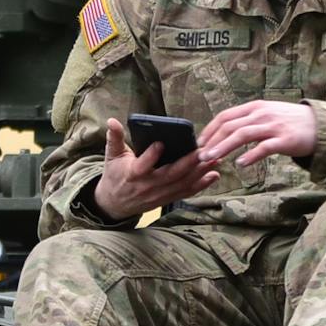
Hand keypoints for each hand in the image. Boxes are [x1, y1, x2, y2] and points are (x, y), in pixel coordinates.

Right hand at [91, 117, 218, 220]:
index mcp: (133, 174)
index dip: (151, 156)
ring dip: (200, 172)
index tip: (160, 143)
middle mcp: (148, 186)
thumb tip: (111, 121)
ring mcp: (159, 194)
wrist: (115, 204)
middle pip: (170, 175)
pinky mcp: (167, 199)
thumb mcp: (112, 156)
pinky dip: (201, 185)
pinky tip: (214, 174)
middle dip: (188, 163)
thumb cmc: (115, 175)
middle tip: (202, 150)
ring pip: (182, 184)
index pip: (142, 166)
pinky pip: (186, 192)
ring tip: (214, 158)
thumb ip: (114, 138)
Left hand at [197, 100, 316, 167]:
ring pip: (242, 135)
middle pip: (230, 125)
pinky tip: (240, 164)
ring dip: (224, 147)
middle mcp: (262, 114)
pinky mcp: (284, 140)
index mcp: (255, 107)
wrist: (320, 125)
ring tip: (212, 159)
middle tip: (200, 155)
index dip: (210, 130)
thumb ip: (249, 120)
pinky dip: (250, 156)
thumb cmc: (291, 122)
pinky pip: (264, 147)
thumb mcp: (268, 113)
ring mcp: (273, 126)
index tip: (199, 143)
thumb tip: (226, 132)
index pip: (225, 116)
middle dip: (212, 141)